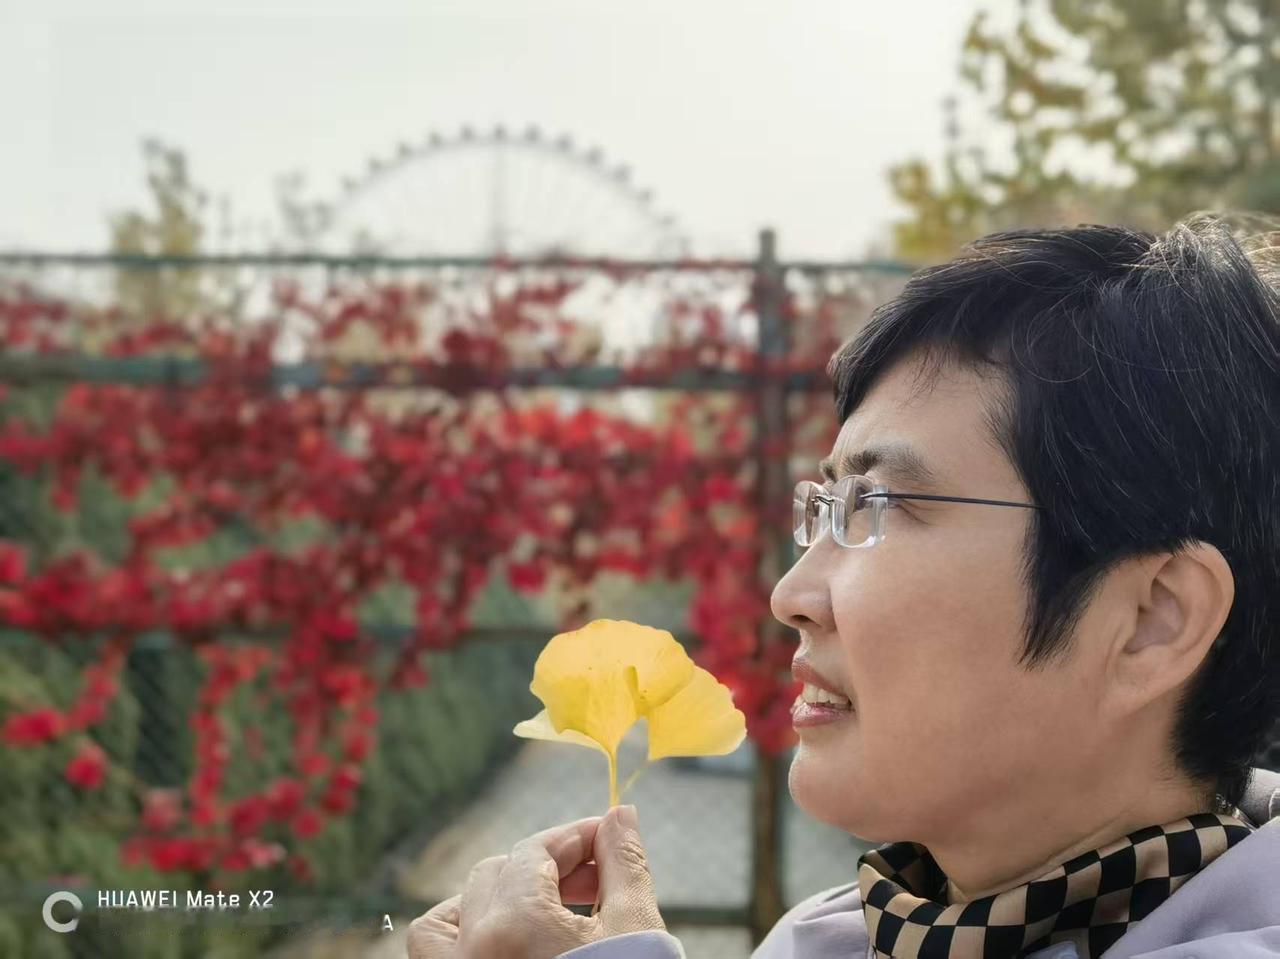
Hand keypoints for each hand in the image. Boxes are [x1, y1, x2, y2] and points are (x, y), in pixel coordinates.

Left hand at [406, 804, 664, 958]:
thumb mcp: (637, 931)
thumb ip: (624, 865)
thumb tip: (621, 815)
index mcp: (515, 927)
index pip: (534, 852)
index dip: (574, 837)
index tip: (606, 837)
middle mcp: (471, 954)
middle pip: (494, 875)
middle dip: (544, 866)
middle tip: (592, 877)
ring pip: (444, 920)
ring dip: (488, 900)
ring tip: (539, 907)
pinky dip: (461, 940)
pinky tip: (508, 944)